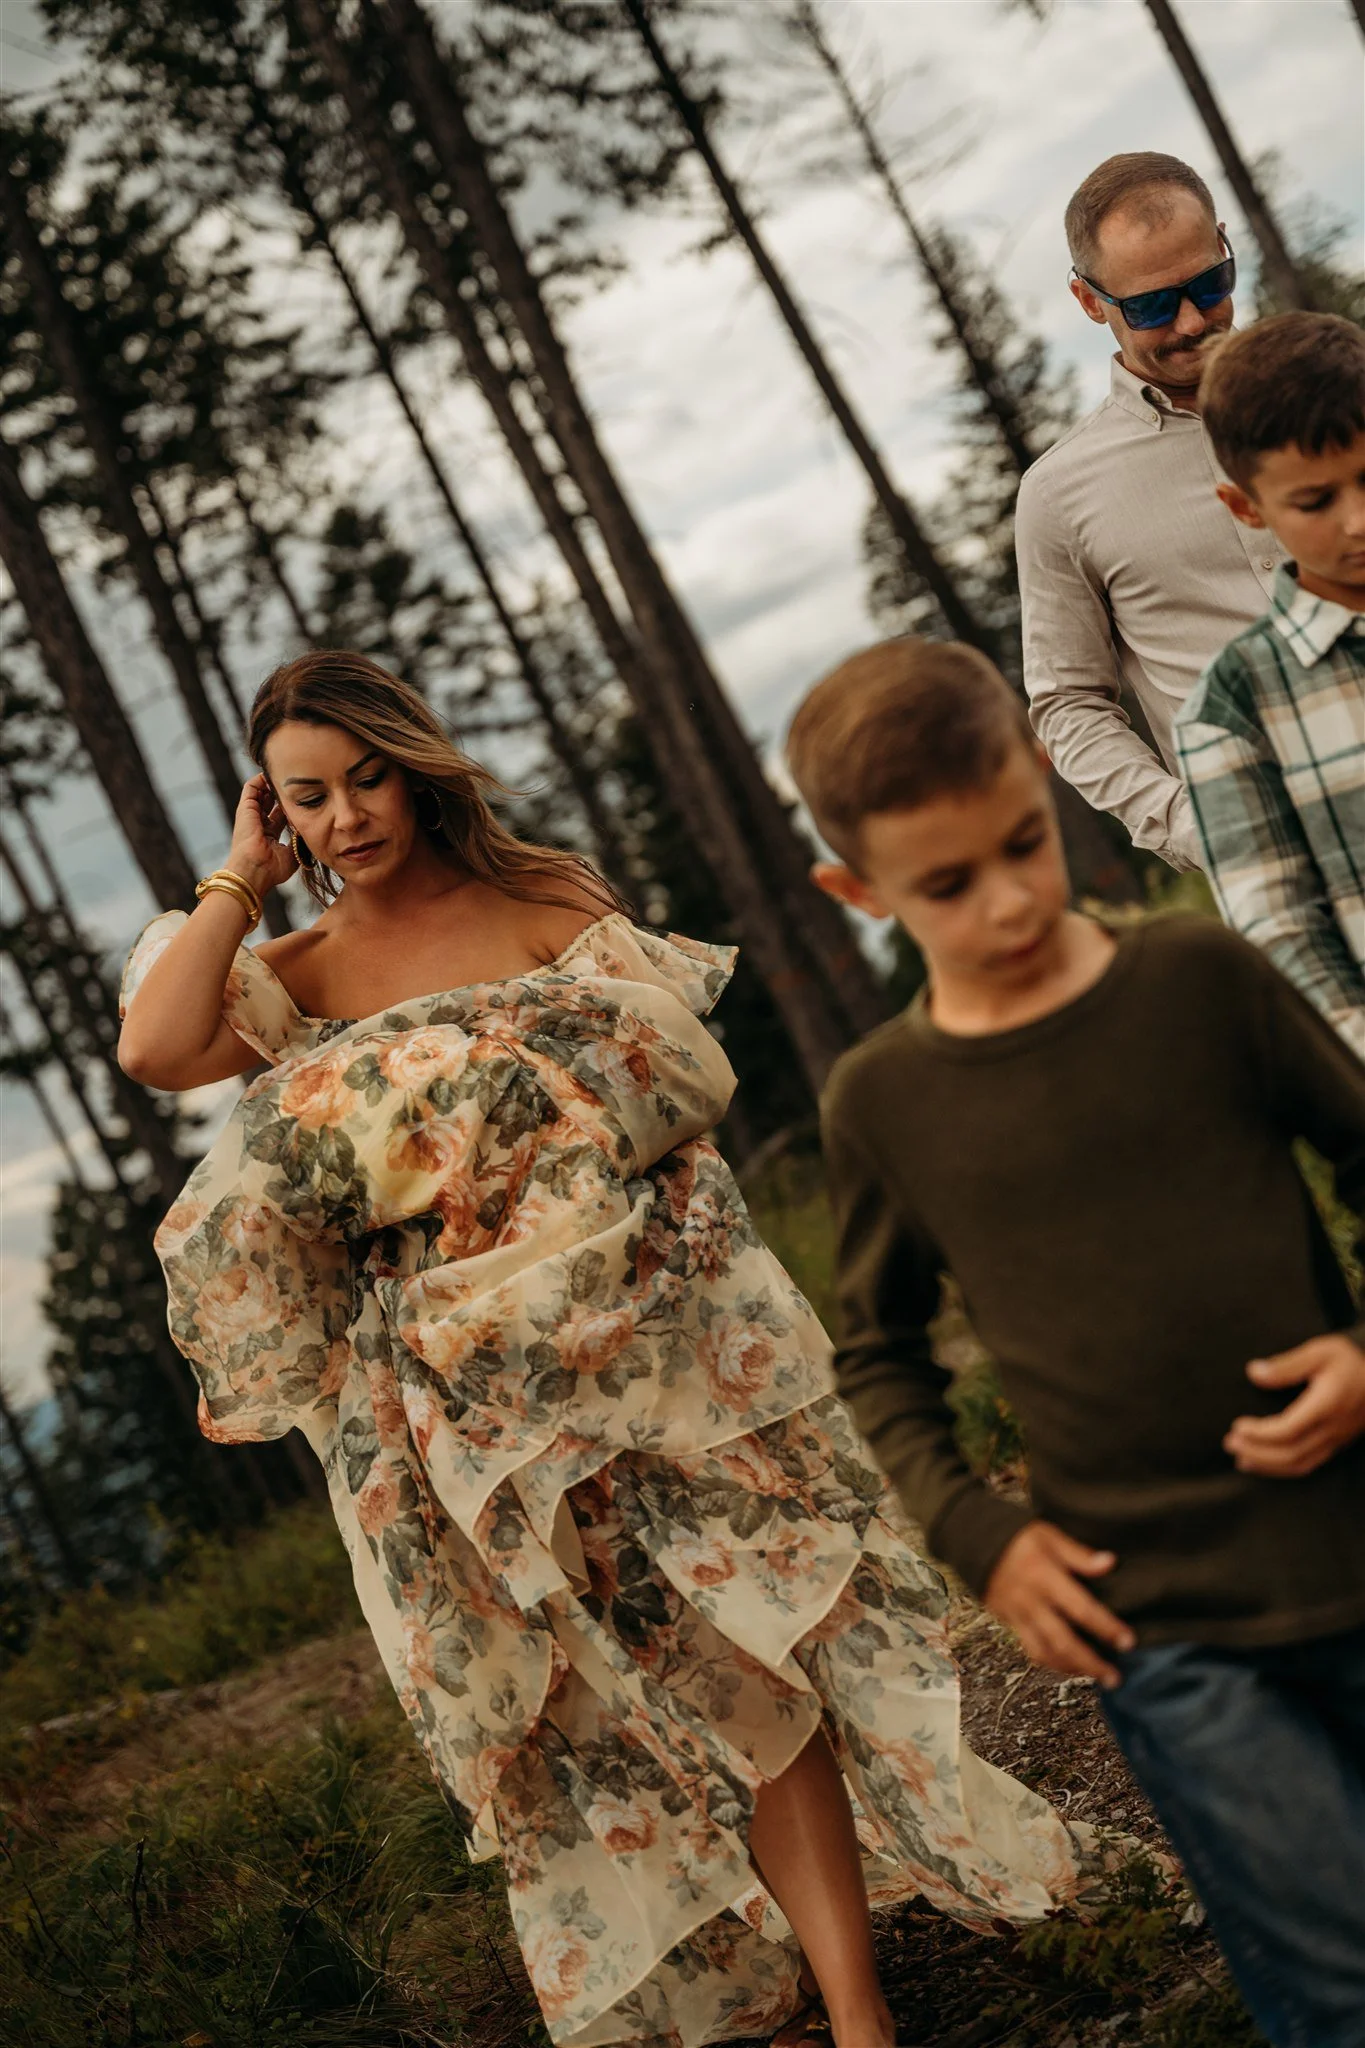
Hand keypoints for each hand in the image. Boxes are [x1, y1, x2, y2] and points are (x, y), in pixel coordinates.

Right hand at [224, 773, 296, 898]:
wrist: (254, 871)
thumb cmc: (272, 869)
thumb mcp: (293, 854)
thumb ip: (301, 840)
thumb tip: (312, 828)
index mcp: (269, 836)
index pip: (281, 816)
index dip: (292, 807)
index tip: (306, 799)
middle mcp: (259, 824)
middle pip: (271, 803)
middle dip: (283, 793)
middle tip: (298, 783)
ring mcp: (251, 816)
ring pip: (261, 793)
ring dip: (272, 784)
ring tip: (287, 775)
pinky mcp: (245, 808)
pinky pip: (251, 787)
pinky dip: (261, 779)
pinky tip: (274, 774)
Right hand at [983, 1521, 1134, 1688]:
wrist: (972, 1540)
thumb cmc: (1016, 1535)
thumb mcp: (1048, 1536)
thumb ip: (1078, 1554)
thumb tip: (1109, 1563)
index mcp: (1044, 1577)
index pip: (1081, 1609)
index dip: (1106, 1628)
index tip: (1128, 1642)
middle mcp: (1031, 1601)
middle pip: (1063, 1642)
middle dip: (1090, 1663)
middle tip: (1115, 1678)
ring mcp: (1017, 1615)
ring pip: (1044, 1652)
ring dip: (1071, 1669)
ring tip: (1094, 1678)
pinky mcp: (1007, 1622)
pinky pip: (1029, 1649)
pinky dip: (1050, 1662)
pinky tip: (1067, 1666)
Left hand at [1224, 1333, 1364, 1477]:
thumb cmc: (1349, 1361)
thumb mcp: (1320, 1351)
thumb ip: (1287, 1365)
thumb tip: (1253, 1372)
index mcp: (1325, 1406)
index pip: (1288, 1430)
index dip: (1260, 1433)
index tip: (1237, 1425)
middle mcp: (1331, 1429)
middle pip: (1290, 1452)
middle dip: (1257, 1451)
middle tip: (1229, 1443)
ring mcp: (1334, 1440)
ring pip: (1298, 1464)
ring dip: (1266, 1464)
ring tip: (1239, 1458)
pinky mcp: (1335, 1445)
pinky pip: (1307, 1465)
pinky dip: (1282, 1468)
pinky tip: (1262, 1464)